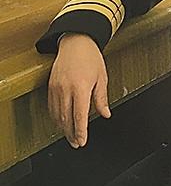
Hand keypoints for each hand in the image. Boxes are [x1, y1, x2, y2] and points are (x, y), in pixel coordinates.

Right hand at [48, 33, 110, 147]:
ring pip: (57, 115)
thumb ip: (101, 98)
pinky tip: (61, 122)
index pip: (79, 116)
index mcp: (81, 87)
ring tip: (70, 136)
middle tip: (76, 143)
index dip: (80, 131)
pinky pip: (51, 107)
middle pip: (66, 119)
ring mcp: (56, 88)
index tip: (82, 141)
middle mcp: (66, 89)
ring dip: (63, 128)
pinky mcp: (50, 86)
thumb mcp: (101, 77)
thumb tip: (105, 114)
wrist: (75, 42)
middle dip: (71, 134)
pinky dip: (56, 117)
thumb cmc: (90, 57)